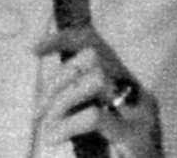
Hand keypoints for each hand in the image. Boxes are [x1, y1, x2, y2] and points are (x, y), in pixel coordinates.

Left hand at [34, 26, 163, 157]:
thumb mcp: (96, 131)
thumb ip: (82, 107)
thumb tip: (49, 93)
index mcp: (128, 88)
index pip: (95, 44)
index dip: (64, 38)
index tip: (34, 48)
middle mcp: (138, 93)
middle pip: (93, 55)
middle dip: (59, 76)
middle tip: (38, 110)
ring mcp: (141, 113)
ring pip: (96, 78)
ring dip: (63, 100)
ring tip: (47, 127)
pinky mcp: (137, 138)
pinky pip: (94, 116)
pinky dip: (67, 124)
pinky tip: (54, 137)